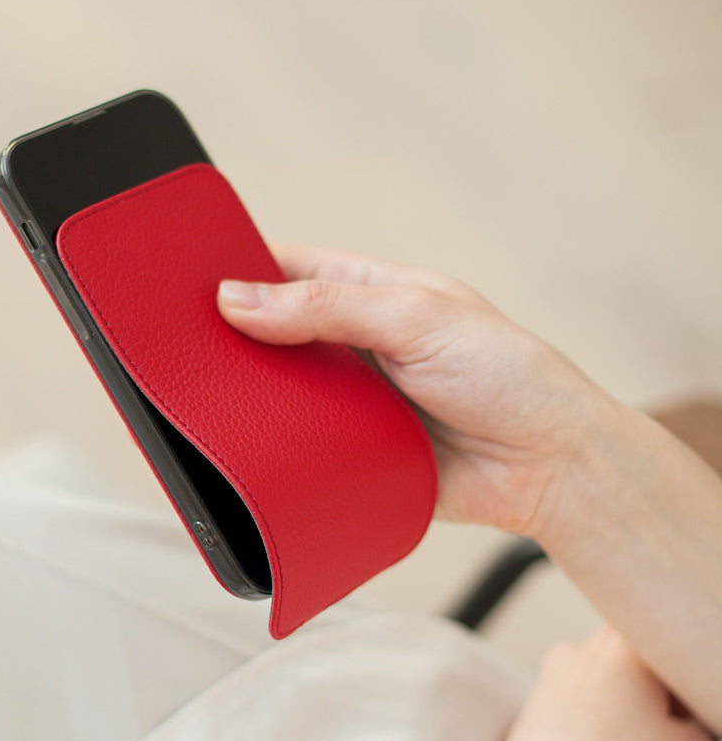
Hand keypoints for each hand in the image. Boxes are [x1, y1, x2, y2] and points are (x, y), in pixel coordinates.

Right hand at [217, 245, 613, 538]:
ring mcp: (352, 401)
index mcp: (373, 294)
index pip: (290, 271)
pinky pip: (299, 446)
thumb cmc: (508, 375)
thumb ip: (328, 307)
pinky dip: (275, 446)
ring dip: (254, 396)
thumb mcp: (418, 319)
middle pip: (275, 334)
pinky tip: (249, 446)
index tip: (192, 281)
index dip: (242, 271)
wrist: (551, 470)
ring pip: (281, 393)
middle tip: (188, 346)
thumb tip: (239, 298)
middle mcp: (356, 345)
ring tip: (208, 397)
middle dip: (236, 339)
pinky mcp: (353, 452)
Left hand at [423, 627, 719, 740]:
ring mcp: (552, 676)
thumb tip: (693, 723)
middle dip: (664, 703)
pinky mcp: (535, 707)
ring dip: (630, 717)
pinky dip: (599, 731)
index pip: (680, 658)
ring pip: (611, 689)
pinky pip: (582, 711)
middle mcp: (581, 648)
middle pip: (642, 669)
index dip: (696, 697)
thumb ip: (706, 725)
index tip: (697, 727)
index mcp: (623, 643)